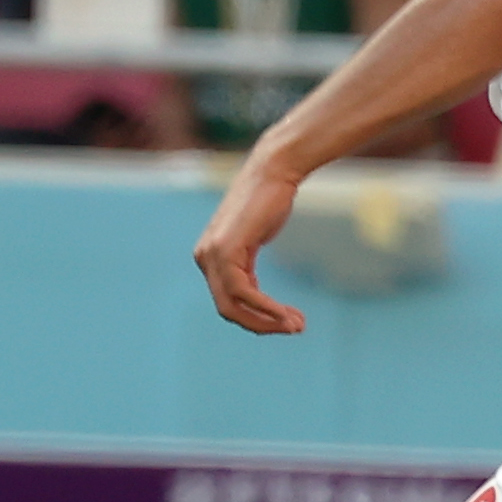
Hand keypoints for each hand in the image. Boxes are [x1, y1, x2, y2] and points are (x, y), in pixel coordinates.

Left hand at [193, 146, 308, 331]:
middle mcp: (204, 257)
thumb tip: (252, 288)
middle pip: (228, 309)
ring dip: (267, 321)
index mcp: (209, 257)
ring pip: (233, 306)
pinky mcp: (226, 250)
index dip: (259, 318)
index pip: (229, 301)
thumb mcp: (253, 237)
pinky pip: (243, 292)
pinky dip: (266, 308)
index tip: (290, 321)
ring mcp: (212, 254)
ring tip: (296, 325)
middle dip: (262, 325)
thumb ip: (245, 262)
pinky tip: (286, 313)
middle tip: (296, 329)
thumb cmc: (269, 200)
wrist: (273, 172)